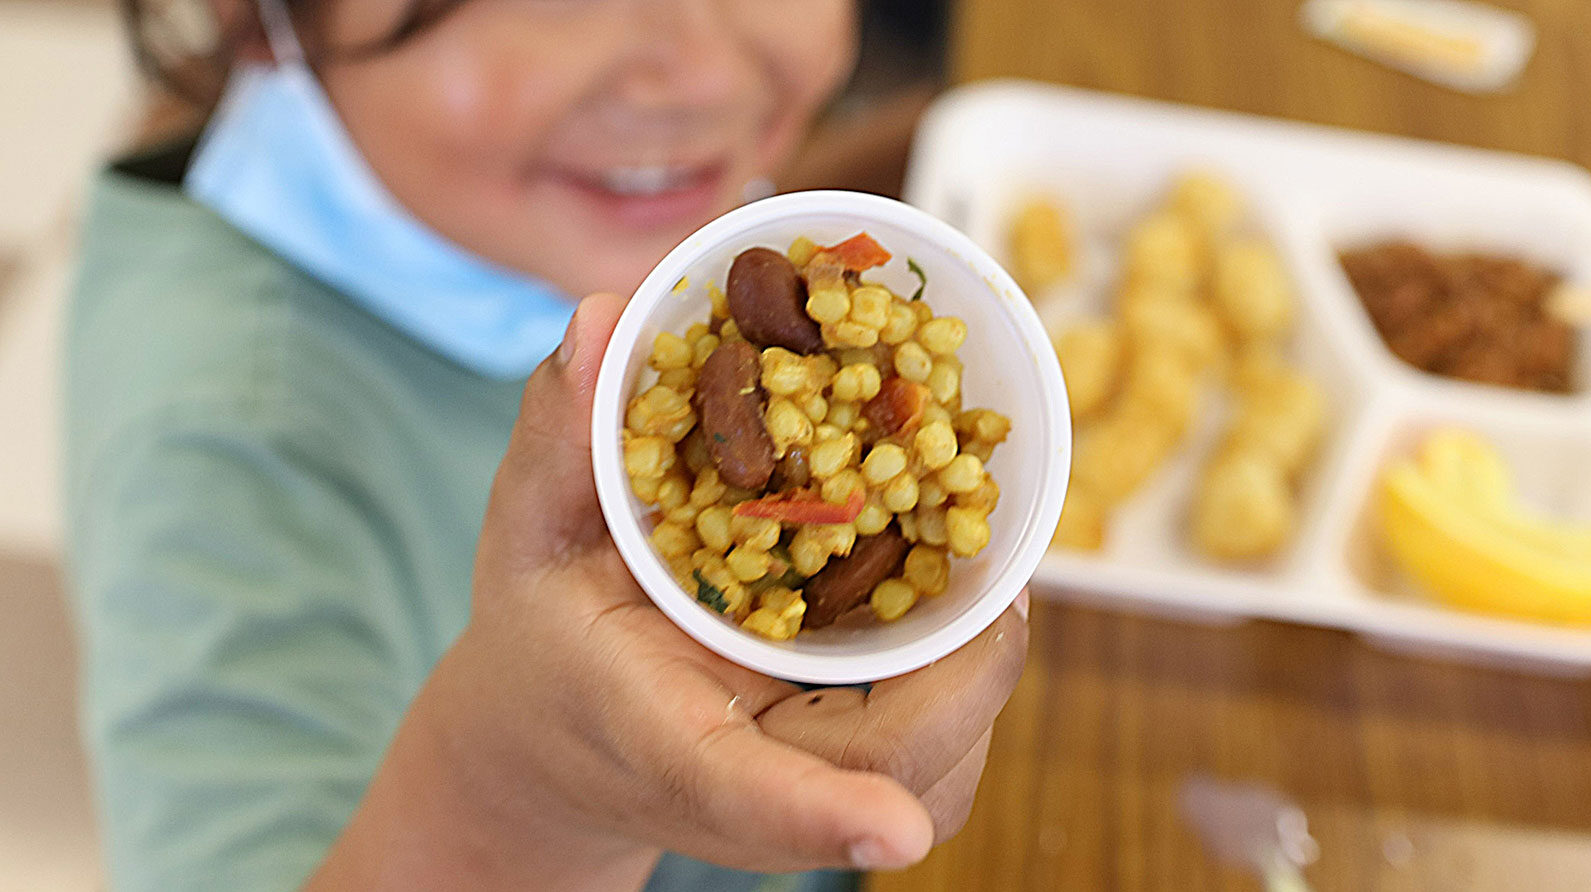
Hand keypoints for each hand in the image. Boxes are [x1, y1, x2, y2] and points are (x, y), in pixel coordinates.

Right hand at [308, 293, 1027, 889]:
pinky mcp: (841, 787)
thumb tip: (606, 317)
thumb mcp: (528, 531)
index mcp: (655, 736)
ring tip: (981, 567)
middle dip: (967, 678)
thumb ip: (562, 435)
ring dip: (977, 675)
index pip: (736, 790)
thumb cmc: (545, 635)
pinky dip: (966, 681)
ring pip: (930, 775)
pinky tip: (959, 602)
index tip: (890, 831)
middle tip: (1002, 570)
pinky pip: (935, 758)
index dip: (817, 814)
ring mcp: (798, 804)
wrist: (551, 741)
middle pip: (882, 775)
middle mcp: (739, 793)